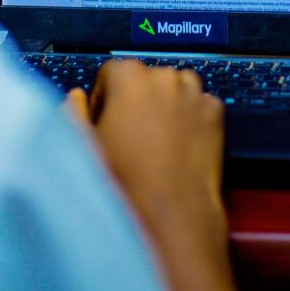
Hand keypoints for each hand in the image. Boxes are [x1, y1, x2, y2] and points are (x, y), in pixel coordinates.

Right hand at [68, 62, 264, 290]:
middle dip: (138, 100)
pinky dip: (193, 118)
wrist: (169, 218)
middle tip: (131, 137)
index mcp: (129, 77)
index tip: (105, 123)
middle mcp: (165, 78)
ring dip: (167, 105)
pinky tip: (181, 146)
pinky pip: (201, 106)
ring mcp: (195, 94)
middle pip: (147, 79)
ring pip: (177, 89)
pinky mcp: (216, 115)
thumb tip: (75, 97)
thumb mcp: (82, 147)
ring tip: (157, 141)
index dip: (105, 98)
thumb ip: (73, 113)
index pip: (113, 72)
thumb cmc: (121, 184)